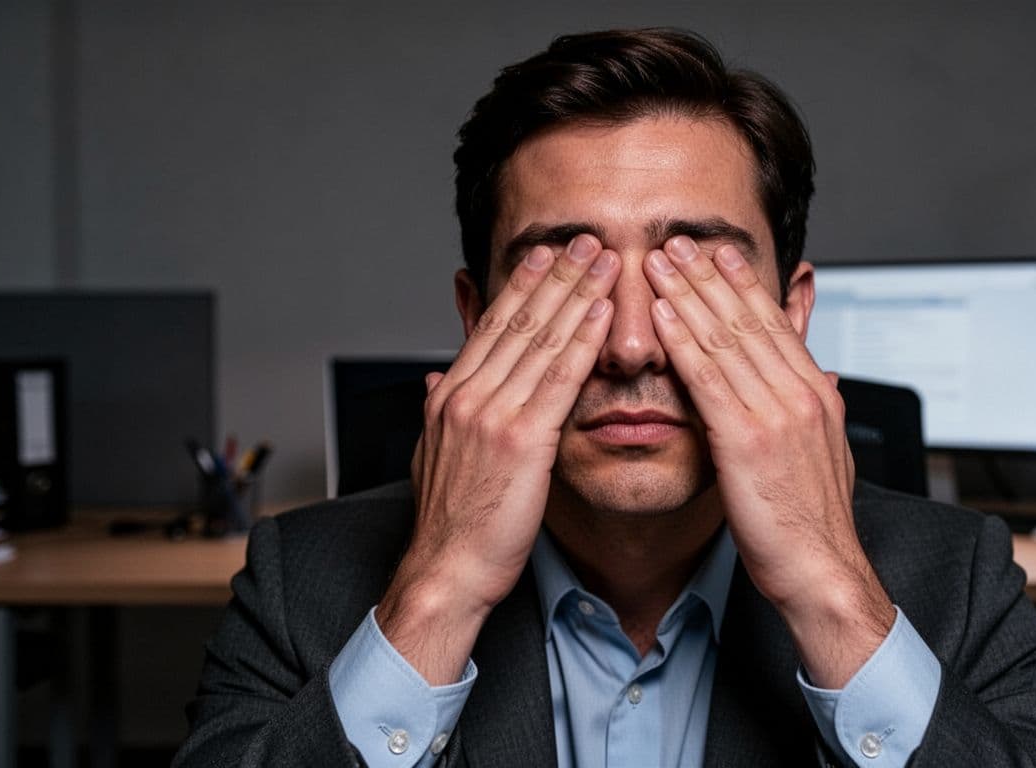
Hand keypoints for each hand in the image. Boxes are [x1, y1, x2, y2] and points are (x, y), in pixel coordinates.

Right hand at [377, 234, 619, 683]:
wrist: (446, 570)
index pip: (492, 327)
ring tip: (602, 260)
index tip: (545, 254)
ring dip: (575, 293)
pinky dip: (581, 341)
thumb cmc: (450, 522)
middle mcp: (467, 396)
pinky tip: (601, 313)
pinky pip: (558, 380)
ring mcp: (492, 416)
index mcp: (449, 396)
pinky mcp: (520, 442)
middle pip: (518, 321)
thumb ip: (439, 411)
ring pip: (540, 340)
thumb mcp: (433, 455)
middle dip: (554, 275)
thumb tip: (435, 379)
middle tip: (584, 239)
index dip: (521, 285)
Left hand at [644, 236, 894, 687]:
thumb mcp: (825, 450)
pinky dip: (684, 341)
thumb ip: (819, 404)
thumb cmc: (813, 521)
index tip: (718, 253)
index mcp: (816, 393)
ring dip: (689, 295)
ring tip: (660, 262)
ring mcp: (775, 414)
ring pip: (726, 339)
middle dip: (710, 276)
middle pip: (748, 320)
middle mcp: (800, 394)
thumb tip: (822, 375)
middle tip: (679, 241)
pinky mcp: (747, 440)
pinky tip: (663, 315)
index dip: (744, 284)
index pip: (775, 324)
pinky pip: (709, 379)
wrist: (822, 570)